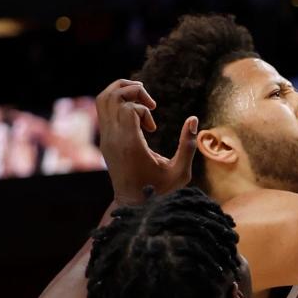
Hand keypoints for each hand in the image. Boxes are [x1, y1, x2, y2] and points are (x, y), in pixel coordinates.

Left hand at [96, 79, 196, 205]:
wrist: (133, 207)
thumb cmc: (160, 192)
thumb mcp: (180, 172)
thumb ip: (187, 145)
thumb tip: (193, 119)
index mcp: (129, 145)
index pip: (129, 108)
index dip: (144, 110)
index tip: (153, 129)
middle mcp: (113, 139)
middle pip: (111, 96)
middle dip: (132, 91)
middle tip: (150, 103)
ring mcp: (106, 139)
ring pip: (104, 99)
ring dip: (123, 92)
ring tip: (142, 100)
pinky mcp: (105, 140)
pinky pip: (105, 110)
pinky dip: (120, 103)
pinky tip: (137, 115)